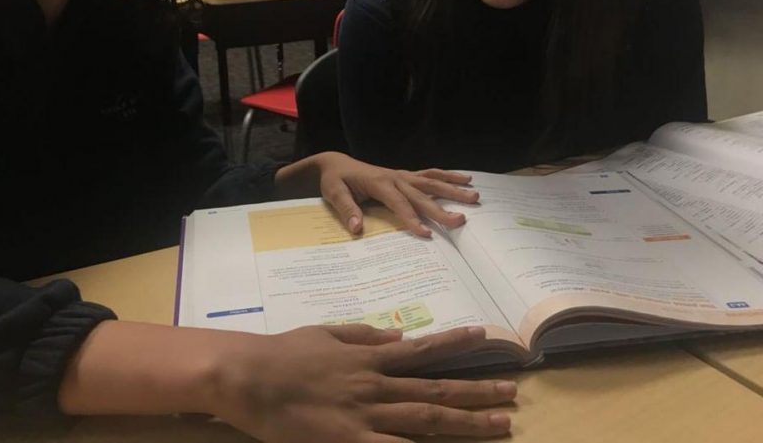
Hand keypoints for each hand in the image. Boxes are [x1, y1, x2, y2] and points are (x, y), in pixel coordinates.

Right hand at [211, 324, 514, 442]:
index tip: (485, 336)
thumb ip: (362, 334)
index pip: (421, 349)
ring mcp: (366, 416)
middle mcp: (375, 385)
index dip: (454, 343)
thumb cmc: (282, 353)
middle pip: (436, 389)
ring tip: (502, 423)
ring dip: (467, 422)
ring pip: (426, 420)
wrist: (250, 376)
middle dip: (477, 392)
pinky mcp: (350, 442)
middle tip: (512, 393)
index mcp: (368, 358)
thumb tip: (397, 335)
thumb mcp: (324, 332)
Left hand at [312, 152, 478, 236]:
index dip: (412, 219)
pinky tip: (465, 178)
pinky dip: (447, 176)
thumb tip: (357, 228)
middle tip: (461, 220)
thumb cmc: (335, 181)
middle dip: (441, 209)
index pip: (398, 204)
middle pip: (421, 195)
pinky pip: (429, 175)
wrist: (337, 164)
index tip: (426, 234)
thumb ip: (347, 210)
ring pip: (431, 182)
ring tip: (474, 195)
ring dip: (453, 189)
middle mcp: (394, 178)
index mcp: (379, 183)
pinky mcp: (405, 176)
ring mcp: (402, 176)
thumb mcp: (334, 194)